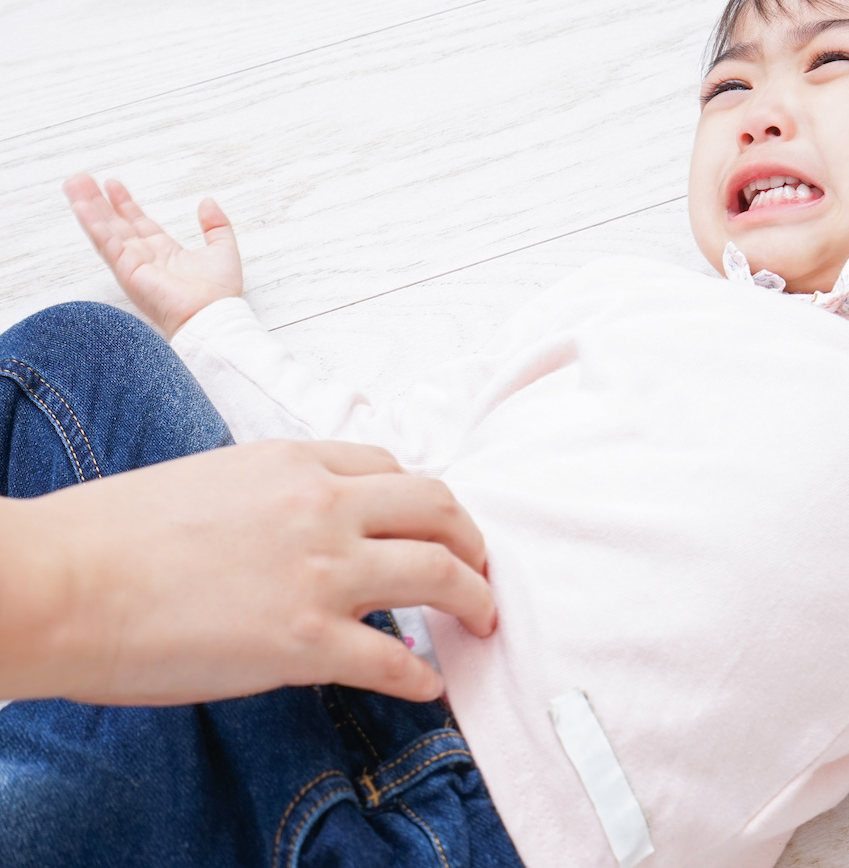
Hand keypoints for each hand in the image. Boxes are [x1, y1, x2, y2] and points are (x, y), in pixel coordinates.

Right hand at [0, 441, 494, 704]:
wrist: (65, 579)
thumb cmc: (119, 531)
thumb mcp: (218, 479)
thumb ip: (279, 493)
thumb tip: (313, 522)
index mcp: (298, 462)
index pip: (394, 469)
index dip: (424, 501)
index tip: (434, 524)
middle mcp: (325, 507)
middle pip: (439, 509)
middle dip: (472, 540)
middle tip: (480, 565)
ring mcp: (322, 572)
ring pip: (439, 574)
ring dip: (475, 599)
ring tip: (483, 620)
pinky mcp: (306, 642)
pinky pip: (393, 661)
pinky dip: (422, 678)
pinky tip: (428, 686)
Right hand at [64, 173, 241, 337]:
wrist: (213, 316)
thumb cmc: (220, 294)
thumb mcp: (223, 248)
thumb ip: (216, 224)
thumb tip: (207, 202)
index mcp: (166, 252)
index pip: (139, 223)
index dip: (125, 203)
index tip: (112, 184)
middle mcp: (146, 257)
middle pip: (116, 224)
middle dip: (98, 201)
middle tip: (81, 180)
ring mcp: (134, 265)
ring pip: (105, 231)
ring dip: (88, 208)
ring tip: (73, 185)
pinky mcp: (128, 272)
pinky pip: (107, 244)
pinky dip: (93, 225)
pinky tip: (81, 208)